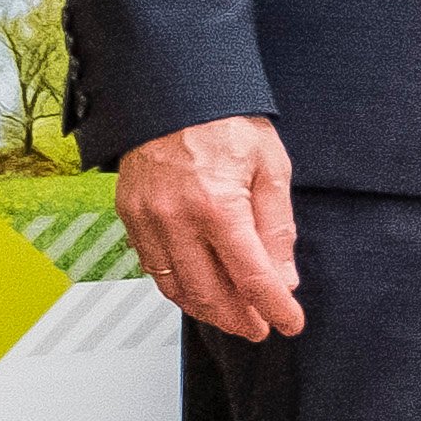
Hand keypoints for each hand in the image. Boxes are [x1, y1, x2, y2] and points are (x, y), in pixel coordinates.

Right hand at [118, 115, 302, 340]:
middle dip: (239, 319)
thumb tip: (284, 278)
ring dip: (208, 311)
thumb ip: (277, 228)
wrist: (173, 92)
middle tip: (260, 328)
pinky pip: (153, 268)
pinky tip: (200, 291)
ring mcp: (148, 219)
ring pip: (177, 288)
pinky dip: (178, 288)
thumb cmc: (226, 122)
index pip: (252, 277)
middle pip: (210, 293)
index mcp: (219, 206)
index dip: (275, 307)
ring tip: (233, 317)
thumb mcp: (270, 167)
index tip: (290, 323)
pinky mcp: (130, 215)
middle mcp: (177, 218)